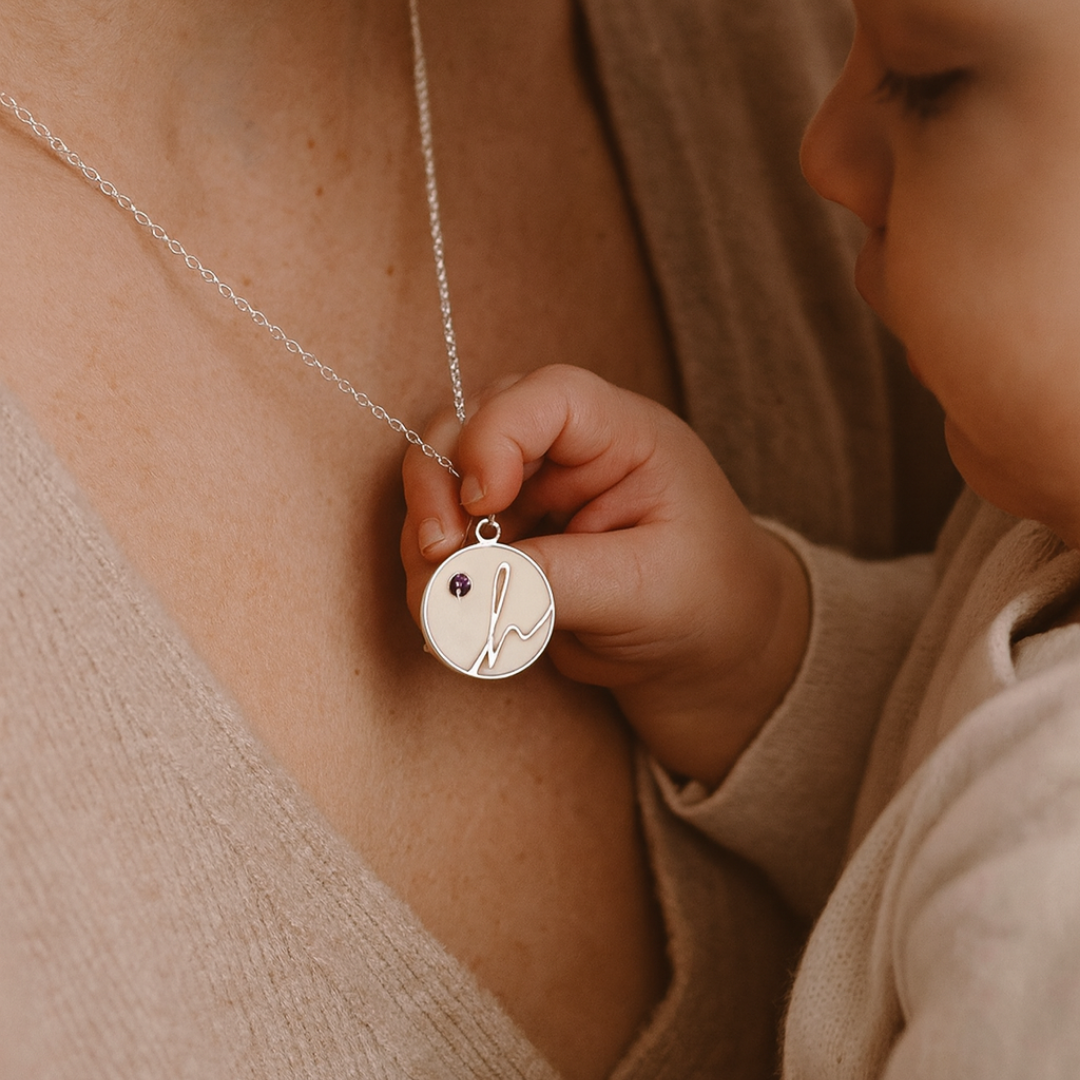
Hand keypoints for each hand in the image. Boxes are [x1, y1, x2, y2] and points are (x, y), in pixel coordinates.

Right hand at [401, 365, 808, 784]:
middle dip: (438, 488)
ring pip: (443, 488)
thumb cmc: (706, 601)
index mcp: (622, 436)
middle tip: (437, 556)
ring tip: (442, 609)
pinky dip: (437, 580)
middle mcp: (567, 452)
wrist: (710, 649)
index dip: (495, 436)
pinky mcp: (508, 539)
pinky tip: (450, 623)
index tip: (483, 504)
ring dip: (427, 545)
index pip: (546, 397)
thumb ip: (556, 579)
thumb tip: (466, 580)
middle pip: (469, 426)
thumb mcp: (642, 589)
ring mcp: (530, 493)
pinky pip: (448, 544)